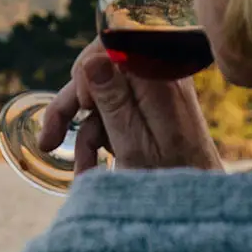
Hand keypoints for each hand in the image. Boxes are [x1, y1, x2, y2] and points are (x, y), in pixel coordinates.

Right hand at [38, 39, 222, 176]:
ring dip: (84, 135)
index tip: (82, 105)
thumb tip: (93, 60)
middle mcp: (159, 80)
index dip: (87, 70)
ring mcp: (155, 96)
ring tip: (80, 173)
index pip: (111, 46)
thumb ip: (113, 101)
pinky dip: (100, 141)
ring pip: (101, 99)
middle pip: (100, 72)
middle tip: (48, 141)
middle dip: (71, 107)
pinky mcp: (152, 112)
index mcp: (158, 82)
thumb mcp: (133, 145)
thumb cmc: (171, 180)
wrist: (202, 204)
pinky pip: (114, 115)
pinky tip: (94, 169)